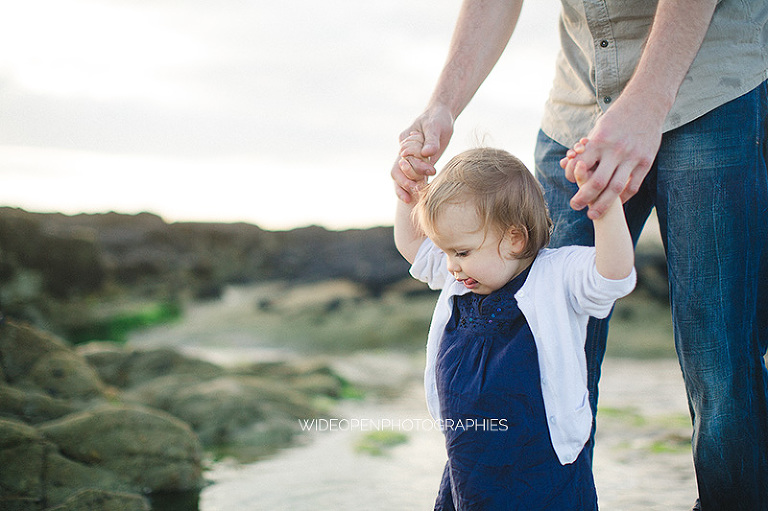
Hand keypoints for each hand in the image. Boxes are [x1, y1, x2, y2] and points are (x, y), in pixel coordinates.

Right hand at [390, 103, 454, 202]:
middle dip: (403, 183)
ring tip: (411, 200)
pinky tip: (417, 199)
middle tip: (415, 192)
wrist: (442, 117)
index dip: (411, 169)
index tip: (428, 172)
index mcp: (404, 141)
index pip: (402, 159)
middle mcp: (404, 152)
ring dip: (404, 189)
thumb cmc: (437, 119)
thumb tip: (427, 153)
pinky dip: (413, 188)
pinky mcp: (419, 165)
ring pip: (401, 177)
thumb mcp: (435, 126)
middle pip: (396, 171)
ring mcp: (410, 160)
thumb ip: (431, 139)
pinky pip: (412, 179)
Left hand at [559, 96, 663, 218]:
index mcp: (599, 141)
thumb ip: (584, 149)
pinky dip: (622, 198)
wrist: (647, 104)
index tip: (571, 183)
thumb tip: (565, 164)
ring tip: (593, 214)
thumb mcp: (597, 129)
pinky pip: (633, 186)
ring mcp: (633, 157)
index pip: (580, 167)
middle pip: (597, 183)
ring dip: (602, 205)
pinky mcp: (646, 161)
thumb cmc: (616, 118)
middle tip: (575, 207)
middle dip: (583, 198)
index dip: (572, 177)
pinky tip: (615, 204)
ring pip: (615, 189)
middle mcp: (615, 150)